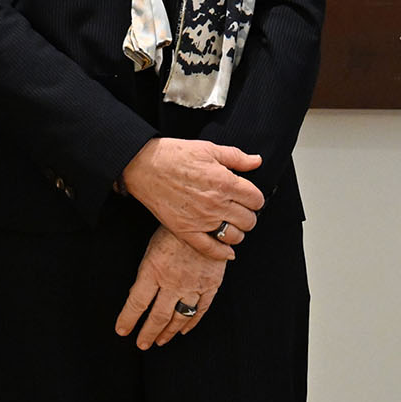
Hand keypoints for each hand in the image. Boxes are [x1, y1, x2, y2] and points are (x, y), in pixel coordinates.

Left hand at [115, 226, 227, 348]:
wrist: (205, 218)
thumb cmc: (173, 229)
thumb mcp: (152, 248)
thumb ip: (146, 273)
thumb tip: (136, 294)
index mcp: (153, 270)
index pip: (136, 302)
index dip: (128, 319)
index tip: (122, 331)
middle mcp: (172, 282)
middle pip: (158, 316)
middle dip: (148, 333)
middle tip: (142, 344)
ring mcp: (193, 285)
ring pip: (179, 317)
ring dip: (168, 332)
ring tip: (161, 341)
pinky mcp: (210, 285)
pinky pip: (200, 310)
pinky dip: (191, 323)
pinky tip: (183, 330)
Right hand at [120, 138, 262, 254]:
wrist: (143, 165)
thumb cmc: (175, 154)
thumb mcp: (208, 148)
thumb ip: (236, 157)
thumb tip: (257, 161)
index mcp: (225, 182)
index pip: (256, 200)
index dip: (255, 198)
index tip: (248, 196)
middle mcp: (216, 204)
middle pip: (249, 220)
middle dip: (248, 215)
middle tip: (238, 209)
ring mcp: (201, 220)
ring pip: (234, 236)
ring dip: (236, 232)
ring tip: (229, 223)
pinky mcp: (186, 231)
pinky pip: (211, 250)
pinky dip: (222, 253)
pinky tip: (227, 250)